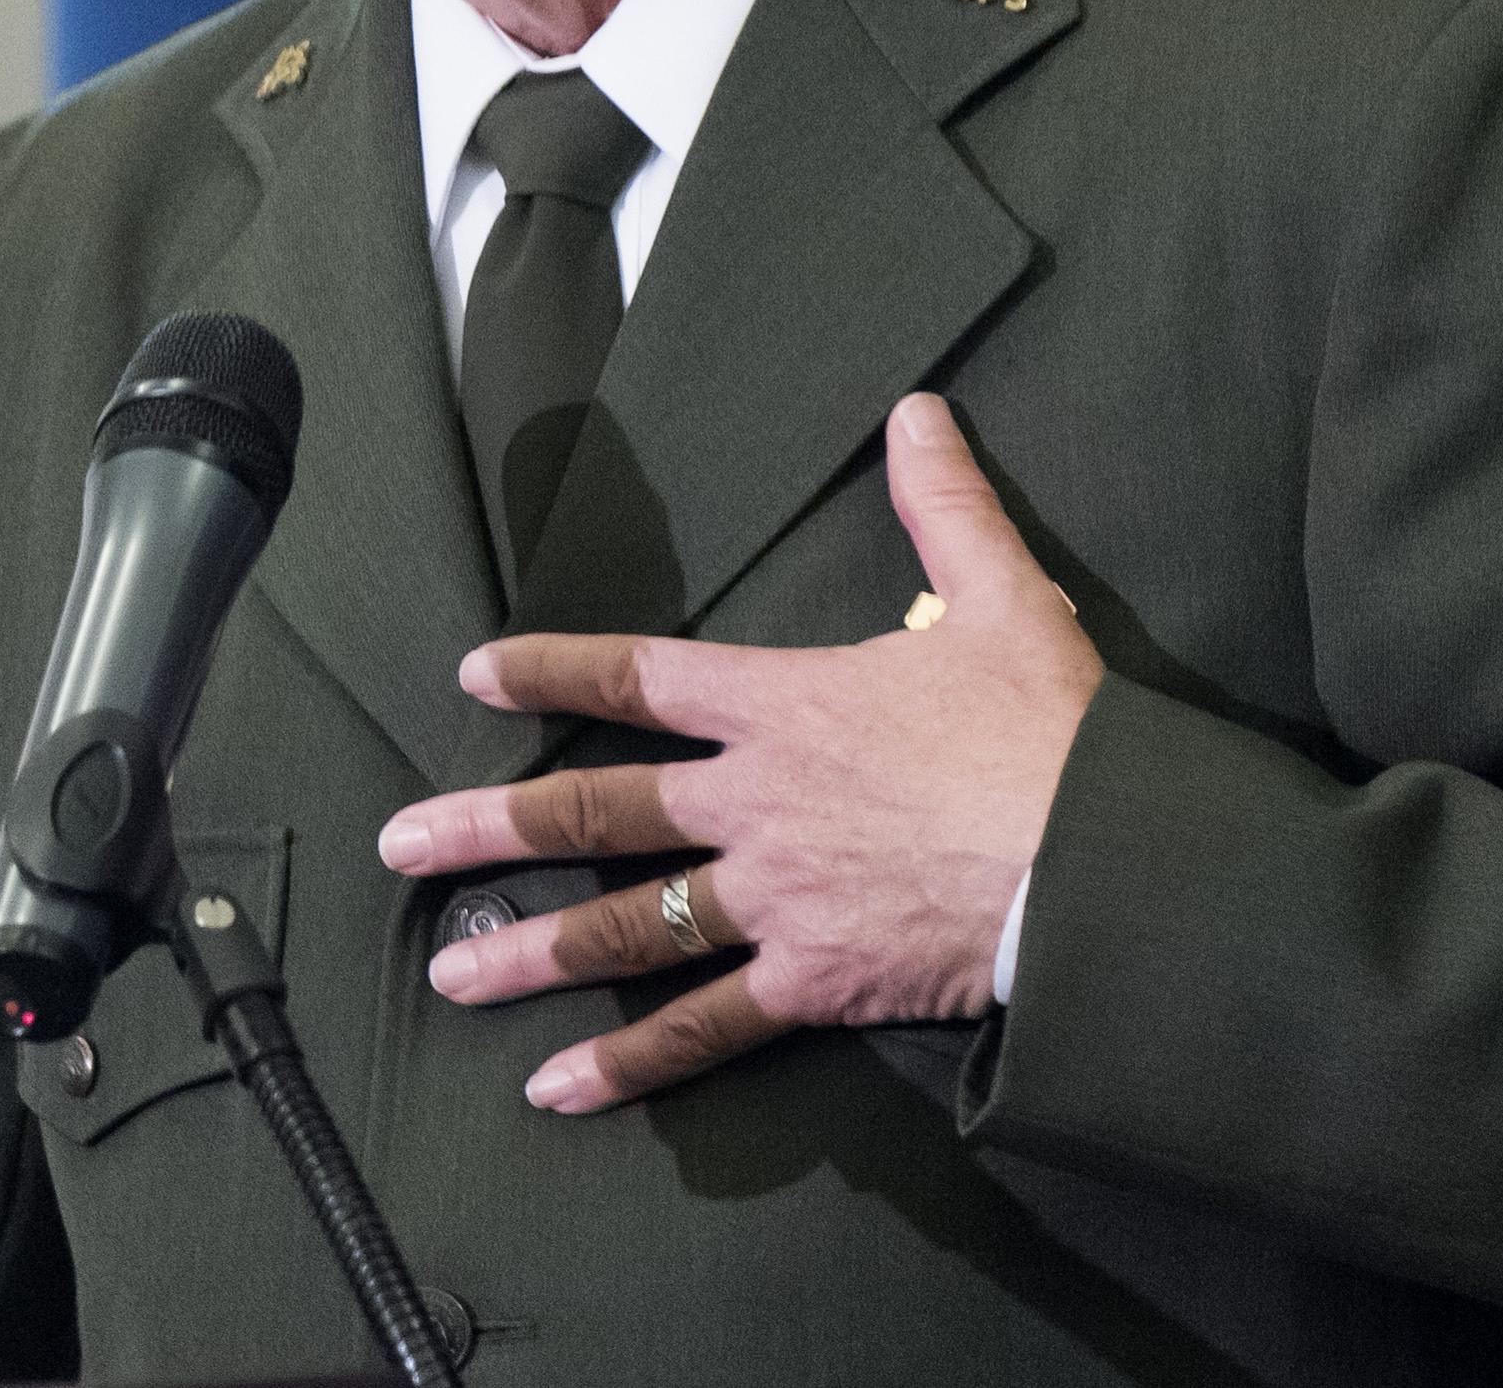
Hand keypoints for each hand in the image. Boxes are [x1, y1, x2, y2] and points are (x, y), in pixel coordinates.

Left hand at [376, 393, 1104, 1111]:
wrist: (1101, 861)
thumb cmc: (1052, 731)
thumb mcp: (1003, 597)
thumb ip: (945, 505)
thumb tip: (918, 412)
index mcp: (783, 703)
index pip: (642, 676)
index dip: (553, 670)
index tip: (476, 676)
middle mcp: (752, 800)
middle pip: (598, 806)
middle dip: (489, 827)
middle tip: (401, 847)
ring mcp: (771, 897)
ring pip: (626, 925)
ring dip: (530, 953)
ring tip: (449, 978)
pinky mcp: (810, 981)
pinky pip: (702, 1027)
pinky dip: (630, 1063)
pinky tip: (557, 1088)